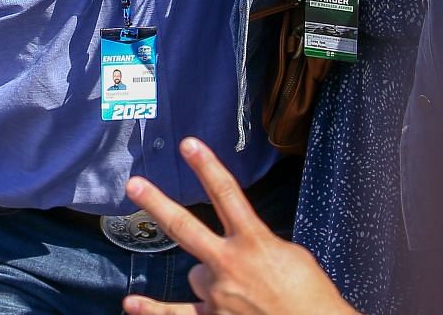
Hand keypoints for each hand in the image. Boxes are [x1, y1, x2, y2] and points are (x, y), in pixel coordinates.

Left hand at [122, 138, 353, 314]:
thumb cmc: (312, 296)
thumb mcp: (293, 255)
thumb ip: (262, 243)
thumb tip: (245, 242)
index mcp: (255, 241)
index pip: (227, 193)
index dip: (207, 166)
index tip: (189, 145)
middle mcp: (230, 265)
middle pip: (185, 227)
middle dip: (157, 203)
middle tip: (134, 185)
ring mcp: (218, 295)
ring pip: (195, 275)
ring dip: (212, 278)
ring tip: (236, 288)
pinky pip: (177, 314)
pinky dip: (154, 311)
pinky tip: (131, 304)